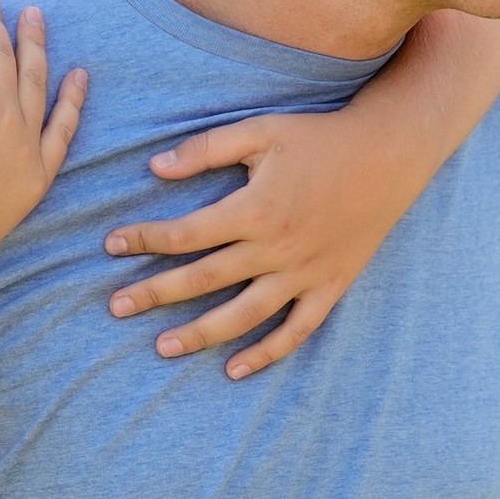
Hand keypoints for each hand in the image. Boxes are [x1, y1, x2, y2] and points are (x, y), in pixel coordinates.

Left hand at [102, 108, 401, 378]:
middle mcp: (276, 248)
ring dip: (200, 333)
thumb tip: (154, 168)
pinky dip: (266, 353)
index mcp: (255, 209)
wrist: (389, 154)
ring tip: (162, 346)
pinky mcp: (330, 286)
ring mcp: (304, 273)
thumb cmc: (320, 137)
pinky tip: (233, 368)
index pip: (185, 233)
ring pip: (244, 315)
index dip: (143, 239)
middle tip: (116, 307)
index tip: (110, 245)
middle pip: (204, 278)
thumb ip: (206, 148)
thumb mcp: (260, 130)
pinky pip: (296, 330)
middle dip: (155, 293)